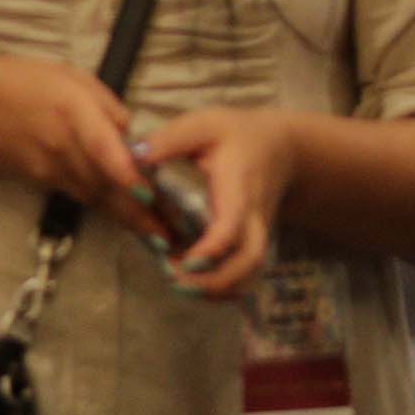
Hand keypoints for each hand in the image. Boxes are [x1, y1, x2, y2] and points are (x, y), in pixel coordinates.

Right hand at [0, 57, 162, 236]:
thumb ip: (105, 105)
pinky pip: (85, 197)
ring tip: (166, 235)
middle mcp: (62, 144)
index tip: (148, 193)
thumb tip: (131, 136)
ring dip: (132, 218)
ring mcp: (52, 169)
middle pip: (106, 183)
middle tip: (178, 236)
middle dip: (142, 212)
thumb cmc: (21, 83)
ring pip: (99, 197)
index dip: (123, 170)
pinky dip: (110, 209)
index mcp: (70, 108)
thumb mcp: (69, 76)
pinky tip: (133, 221)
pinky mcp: (46, 183)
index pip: (99, 144)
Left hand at [136, 108, 300, 297]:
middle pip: (250, 261)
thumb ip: (169, 140)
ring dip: (220, 289)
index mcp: (239, 189)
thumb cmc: (237, 134)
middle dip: (218, 282)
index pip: (233, 226)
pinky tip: (194, 285)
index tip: (187, 261)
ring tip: (180, 287)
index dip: (213, 249)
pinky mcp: (252, 241)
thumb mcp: (203, 125)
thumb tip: (133, 156)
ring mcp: (256, 233)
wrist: (281, 147)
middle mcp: (253, 218)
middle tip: (178, 284)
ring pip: (251, 273)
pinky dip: (225, 286)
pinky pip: (246, 273)